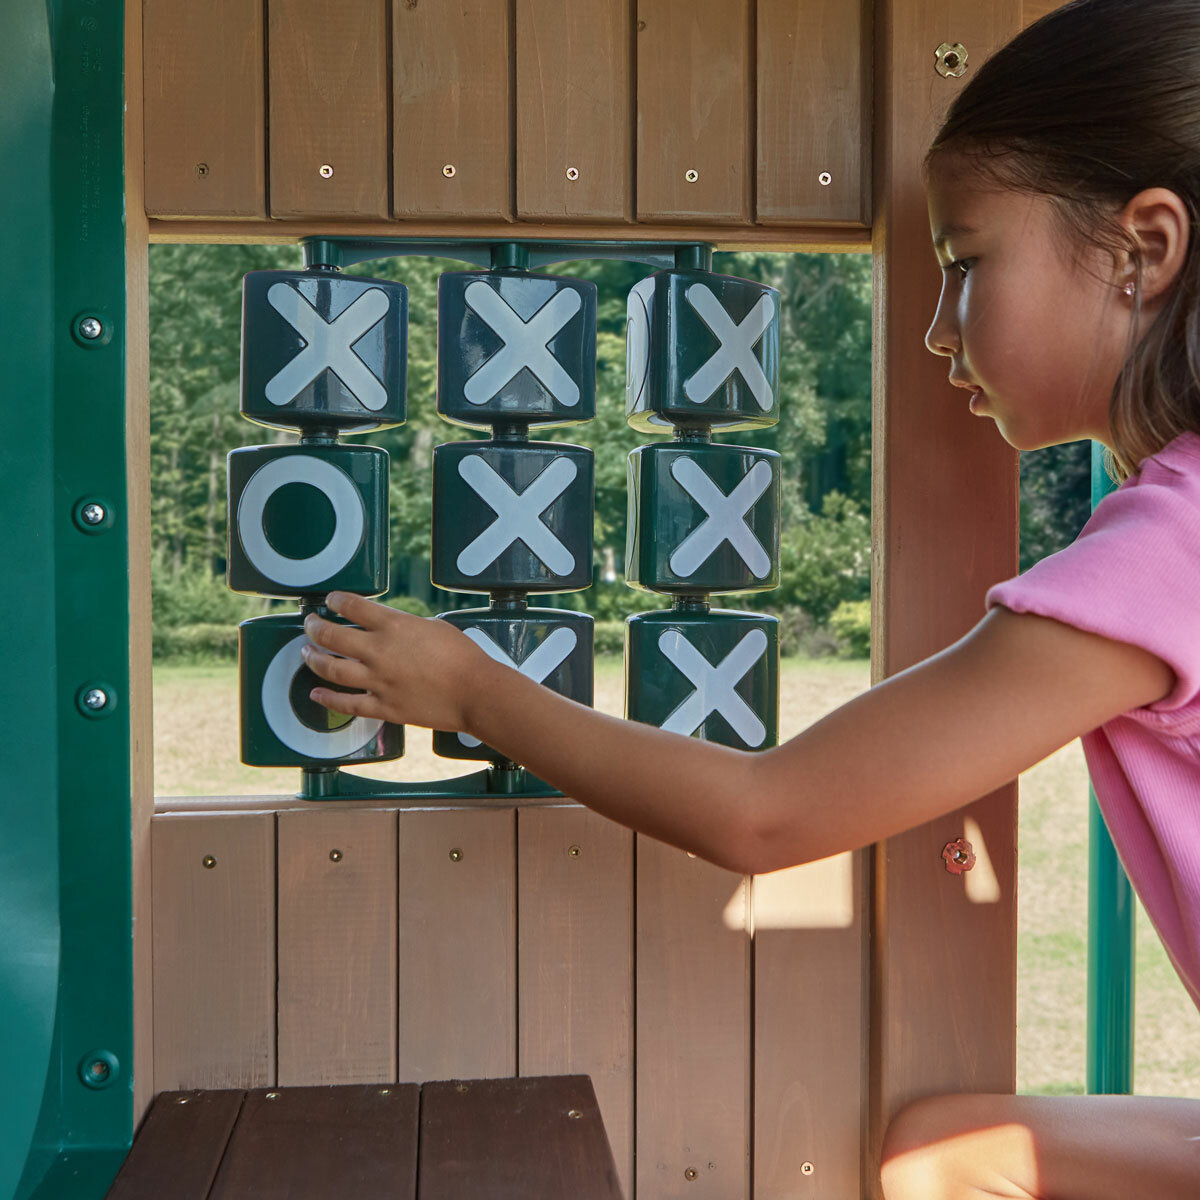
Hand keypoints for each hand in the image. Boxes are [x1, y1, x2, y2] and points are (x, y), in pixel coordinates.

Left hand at [300, 592, 491, 733]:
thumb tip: (391, 629)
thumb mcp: (434, 627)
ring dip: (314, 659)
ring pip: (331, 670)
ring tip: (307, 653)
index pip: (352, 606)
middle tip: (309, 624)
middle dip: (314, 627)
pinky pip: (347, 704)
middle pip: (331, 636)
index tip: (331, 600)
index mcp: (394, 626)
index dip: (336, 600)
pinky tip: (316, 693)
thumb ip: (406, 626)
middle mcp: (380, 652)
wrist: (476, 692)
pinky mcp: (383, 707)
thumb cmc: (464, 656)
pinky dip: (327, 699)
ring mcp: (378, 681)